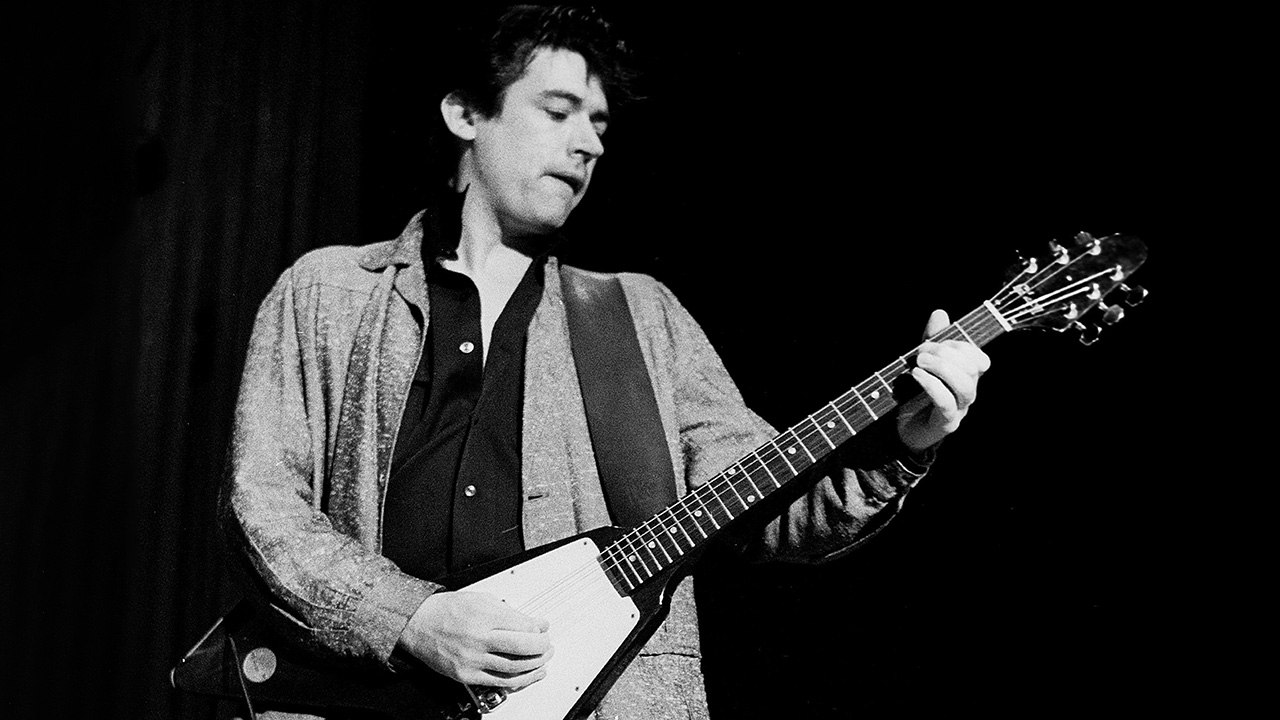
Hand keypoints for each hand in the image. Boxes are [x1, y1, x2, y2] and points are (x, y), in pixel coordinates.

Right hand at [398, 591, 552, 688]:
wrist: (419, 624)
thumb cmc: (448, 610)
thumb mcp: (481, 599)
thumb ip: (509, 611)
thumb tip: (533, 623)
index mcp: (484, 616)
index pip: (524, 626)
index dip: (539, 628)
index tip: (543, 627)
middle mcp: (478, 638)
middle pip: (523, 648)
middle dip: (542, 648)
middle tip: (547, 646)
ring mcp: (472, 659)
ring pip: (514, 668)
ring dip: (535, 666)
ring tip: (543, 660)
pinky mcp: (467, 675)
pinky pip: (499, 682)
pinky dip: (518, 680)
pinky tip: (527, 676)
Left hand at [896, 309, 991, 451]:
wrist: (902, 430)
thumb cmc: (915, 395)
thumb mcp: (922, 362)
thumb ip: (932, 340)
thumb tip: (940, 312)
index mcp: (966, 377)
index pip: (980, 359)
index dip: (960, 346)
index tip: (933, 342)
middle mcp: (967, 393)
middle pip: (973, 369)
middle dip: (947, 353)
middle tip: (921, 352)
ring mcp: (959, 410)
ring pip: (965, 386)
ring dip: (942, 368)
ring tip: (919, 362)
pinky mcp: (945, 423)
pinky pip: (946, 403)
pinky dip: (931, 385)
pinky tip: (916, 375)